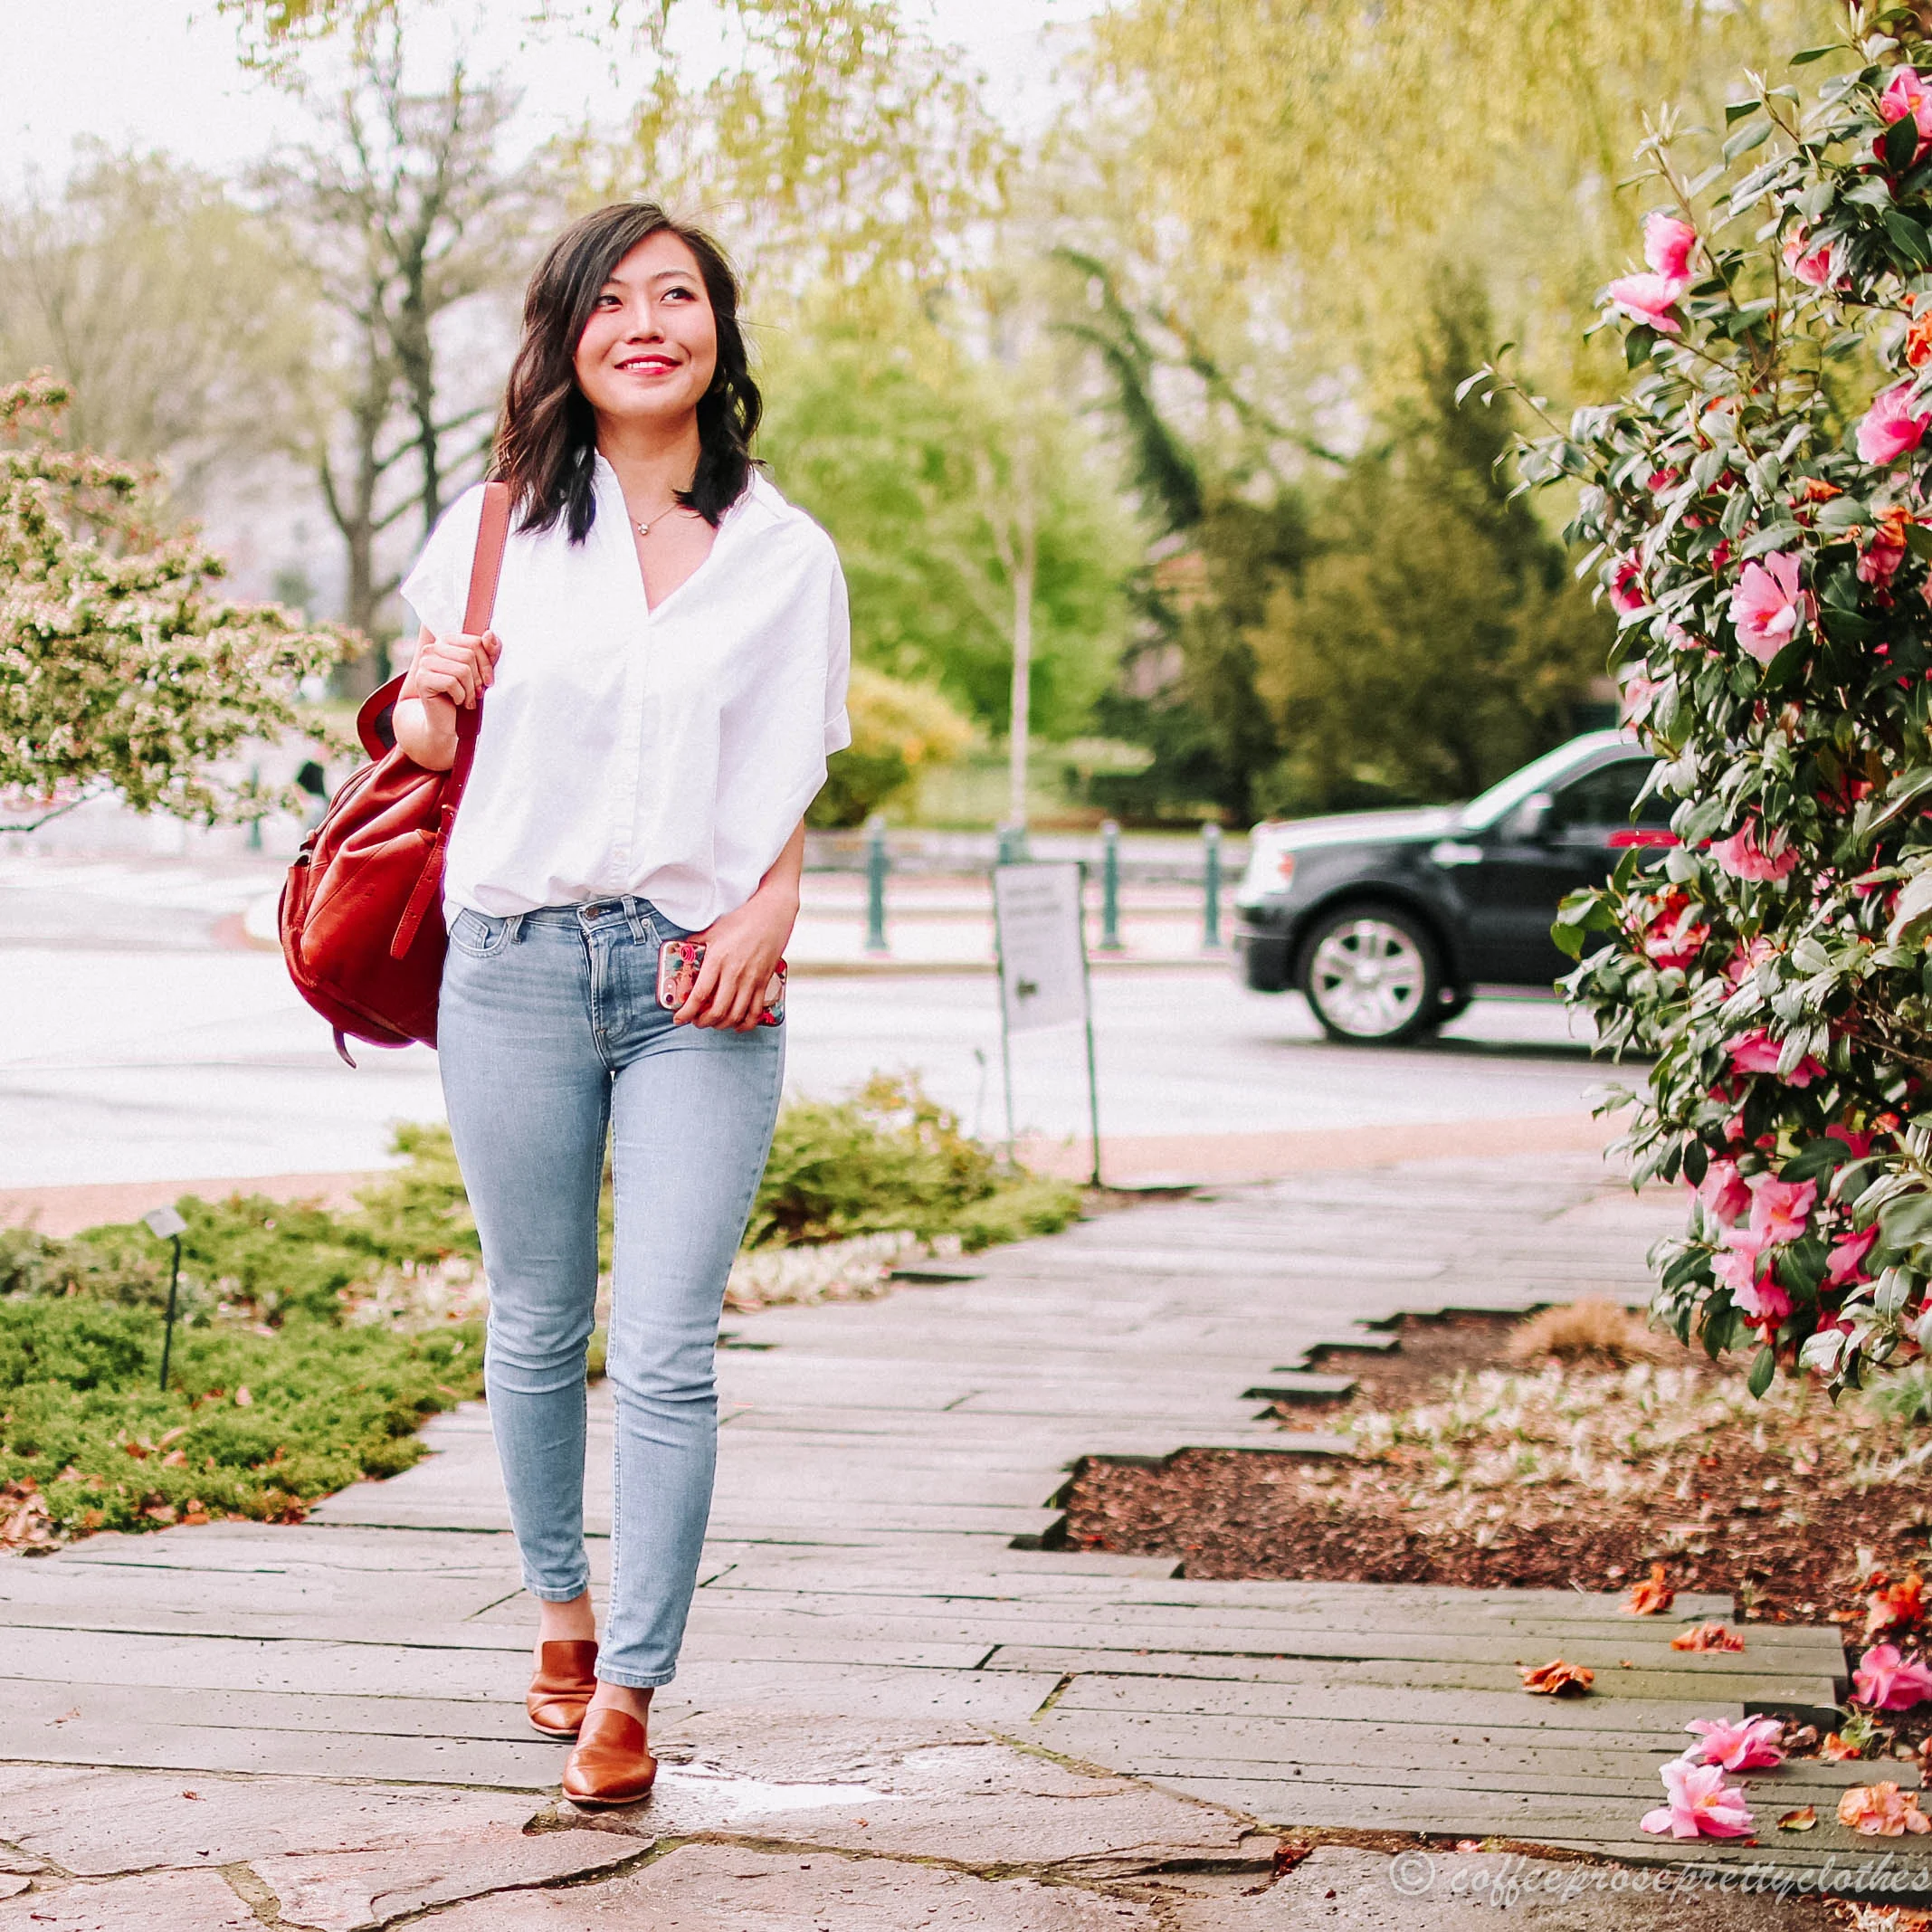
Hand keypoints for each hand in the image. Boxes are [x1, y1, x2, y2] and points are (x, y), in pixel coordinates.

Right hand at [404, 629, 500, 711]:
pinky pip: (452, 683)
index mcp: (446, 641)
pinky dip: (461, 696)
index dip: (487, 664)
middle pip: (469, 656)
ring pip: (462, 670)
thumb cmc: (466, 694)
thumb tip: (489, 634)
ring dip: (470, 690)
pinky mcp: (422, 679)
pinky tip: (458, 702)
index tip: (488, 680)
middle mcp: (432, 649)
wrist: (447, 721)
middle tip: (477, 692)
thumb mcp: (481, 671)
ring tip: (468, 698)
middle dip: (478, 678)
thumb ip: (489, 651)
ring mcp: (424, 663)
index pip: (475, 642)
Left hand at [675, 886, 797, 1030]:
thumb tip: (682, 954)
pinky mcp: (764, 983)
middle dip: (702, 1022)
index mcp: (717, 960)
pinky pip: (755, 1011)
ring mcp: (751, 980)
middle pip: (717, 1011)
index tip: (678, 1019)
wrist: (772, 915)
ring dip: (721, 1025)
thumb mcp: (713, 930)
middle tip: (695, 1021)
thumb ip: (696, 945)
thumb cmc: (742, 920)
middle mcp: (734, 973)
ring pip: (735, 1015)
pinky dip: (745, 1024)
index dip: (687, 1012)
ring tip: (713, 1023)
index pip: (699, 995)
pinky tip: (737, 1025)